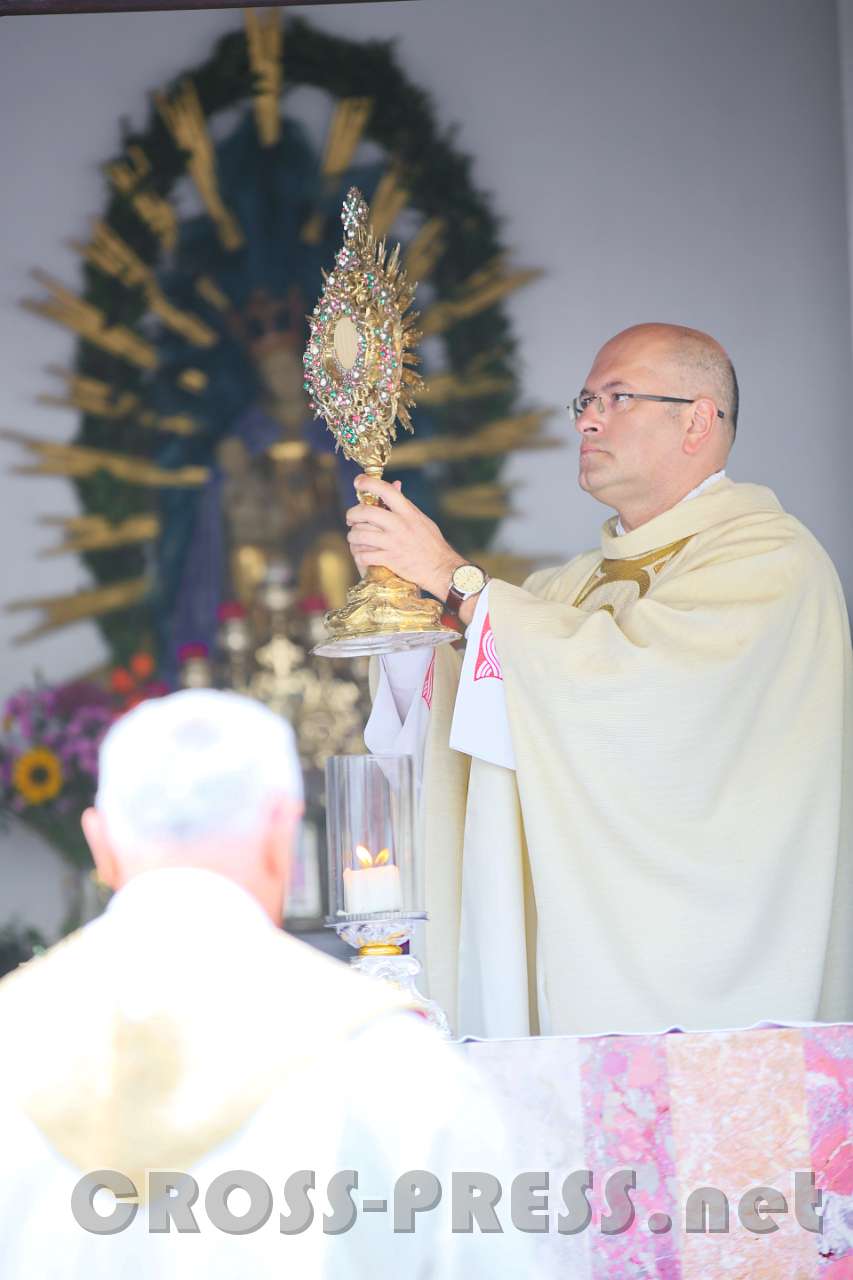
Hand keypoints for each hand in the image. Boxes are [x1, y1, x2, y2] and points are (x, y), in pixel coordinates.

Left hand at [346, 475, 464, 600]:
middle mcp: (400, 525)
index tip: (358, 482)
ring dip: (353, 537)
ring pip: (360, 534)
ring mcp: (394, 543)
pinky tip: (361, 554)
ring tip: (355, 538)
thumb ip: (405, 504)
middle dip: (352, 514)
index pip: (386, 490)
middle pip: (366, 512)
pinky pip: (364, 555)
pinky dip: (358, 555)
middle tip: (351, 518)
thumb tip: (395, 484)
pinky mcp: (390, 560)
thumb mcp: (421, 519)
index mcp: (408, 512)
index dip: (368, 483)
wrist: (441, 568)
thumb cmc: (432, 544)